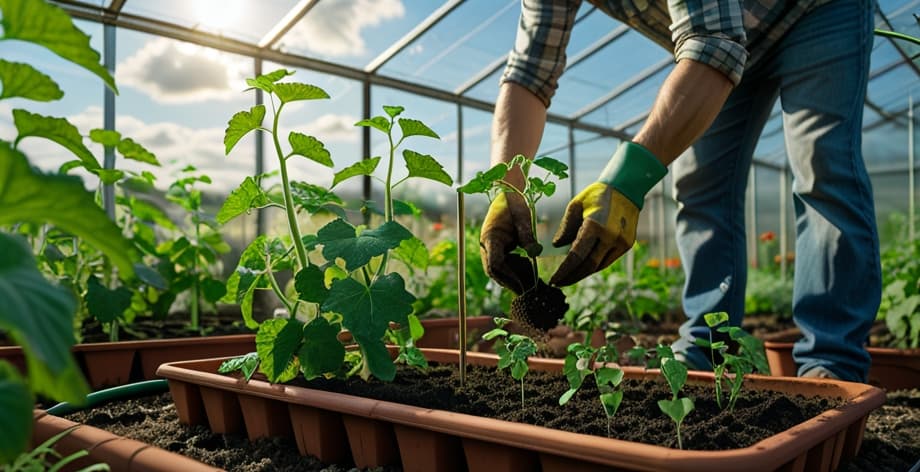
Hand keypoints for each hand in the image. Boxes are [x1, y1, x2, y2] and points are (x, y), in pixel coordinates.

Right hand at [480, 192, 540, 293]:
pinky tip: (524, 265)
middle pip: (493, 271)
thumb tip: (535, 254)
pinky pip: (500, 263)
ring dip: (510, 276)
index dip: (509, 277)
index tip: (523, 285)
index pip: (495, 264)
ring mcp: (488, 246)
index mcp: (491, 237)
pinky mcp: (493, 246)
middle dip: (509, 282)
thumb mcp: (523, 218)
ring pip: (496, 269)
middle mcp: (486, 244)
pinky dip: (511, 267)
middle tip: (526, 291)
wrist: (506, 193)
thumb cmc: (515, 203)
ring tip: (527, 279)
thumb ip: (527, 236)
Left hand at [550, 142, 666, 285]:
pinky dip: (594, 266)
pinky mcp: (627, 245)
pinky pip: (607, 261)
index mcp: (595, 226)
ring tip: (568, 276)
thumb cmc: (596, 196)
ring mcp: (621, 242)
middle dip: (571, 277)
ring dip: (582, 273)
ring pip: (598, 266)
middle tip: (558, 283)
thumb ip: (566, 227)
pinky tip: (582, 267)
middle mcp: (610, 237)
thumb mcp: (575, 206)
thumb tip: (557, 246)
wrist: (626, 188)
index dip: (564, 271)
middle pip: (588, 266)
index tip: (553, 280)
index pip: (576, 256)